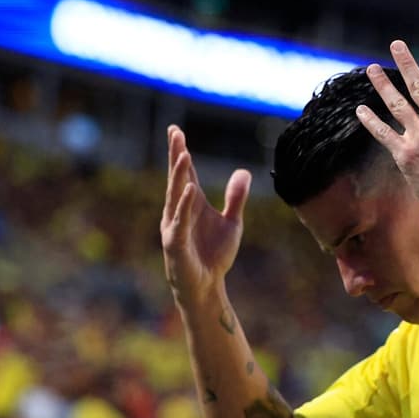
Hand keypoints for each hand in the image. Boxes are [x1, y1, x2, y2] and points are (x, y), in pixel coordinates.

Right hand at [161, 126, 251, 306]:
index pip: (186, 173)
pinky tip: (189, 189)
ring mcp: (174, 227)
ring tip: (184, 154)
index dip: (181, 152)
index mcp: (191, 204)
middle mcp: (178, 211)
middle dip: (176, 155)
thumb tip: (243, 172)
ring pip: (175, 196)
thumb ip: (236, 198)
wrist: (207, 287)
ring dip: (179, 175)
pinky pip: (180, 222)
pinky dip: (183, 205)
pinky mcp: (176, 244)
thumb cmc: (214, 256)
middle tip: (175, 132)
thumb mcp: (232, 223)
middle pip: (177, 178)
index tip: (176, 130)